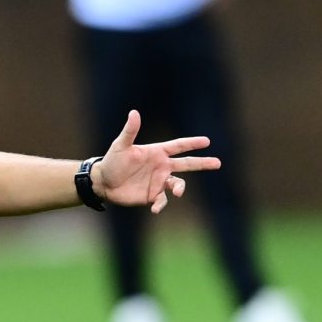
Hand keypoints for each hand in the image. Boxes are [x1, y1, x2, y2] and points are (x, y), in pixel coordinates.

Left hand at [94, 110, 220, 212]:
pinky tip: (155, 208)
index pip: (178, 146)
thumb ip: (130, 131)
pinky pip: (162, 200)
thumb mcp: (120, 146)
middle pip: (187, 164)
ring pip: (177, 184)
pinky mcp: (152, 195)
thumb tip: (134, 112)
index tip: (206, 141)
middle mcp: (161, 166)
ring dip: (180, 188)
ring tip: (178, 192)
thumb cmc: (112, 162)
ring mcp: (158, 181)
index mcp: (157, 152)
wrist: (104, 183)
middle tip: (218, 163)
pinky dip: (161, 204)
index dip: (192, 143)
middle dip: (202, 163)